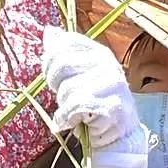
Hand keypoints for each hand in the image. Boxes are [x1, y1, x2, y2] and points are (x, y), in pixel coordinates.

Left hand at [42, 27, 138, 149]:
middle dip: (55, 85)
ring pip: (67, 89)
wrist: (118, 136)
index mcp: (99, 53)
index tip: (52, 76)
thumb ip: (64, 54)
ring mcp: (111, 84)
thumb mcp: (79, 76)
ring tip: (74, 113)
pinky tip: (72, 122)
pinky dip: (67, 118)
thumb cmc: (94, 105)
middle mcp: (107, 64)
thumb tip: (49, 30)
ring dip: (63, 106)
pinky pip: (74, 107)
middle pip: (62, 65)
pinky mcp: (110, 106)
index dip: (51, 60)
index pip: (66, 43)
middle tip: (64, 98)